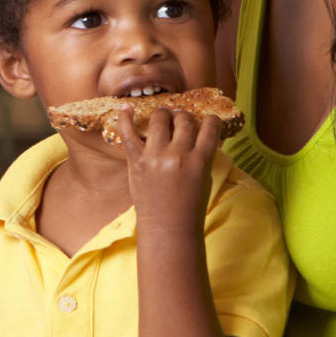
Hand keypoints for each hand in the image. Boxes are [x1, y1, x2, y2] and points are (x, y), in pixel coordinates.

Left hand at [116, 107, 222, 225]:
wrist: (168, 229)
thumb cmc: (189, 206)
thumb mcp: (205, 178)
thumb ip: (203, 155)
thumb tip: (200, 132)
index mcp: (200, 160)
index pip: (210, 126)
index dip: (209, 120)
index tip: (206, 119)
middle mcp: (179, 155)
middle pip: (183, 119)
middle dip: (183, 117)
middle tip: (180, 120)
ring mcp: (156, 157)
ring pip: (160, 119)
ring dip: (162, 115)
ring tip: (162, 117)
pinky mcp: (136, 162)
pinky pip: (127, 133)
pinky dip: (124, 117)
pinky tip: (125, 107)